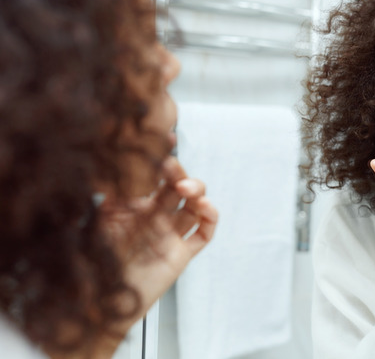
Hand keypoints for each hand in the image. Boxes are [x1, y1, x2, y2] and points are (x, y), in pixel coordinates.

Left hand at [104, 156, 217, 333]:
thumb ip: (109, 195)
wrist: (99, 303)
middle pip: (177, 188)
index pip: (154, 178)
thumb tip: (116, 166)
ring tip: (187, 189)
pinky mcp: (181, 253)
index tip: (166, 142)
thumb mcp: (96, 220)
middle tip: (171, 166)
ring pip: (194, 206)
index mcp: (135, 208)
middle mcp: (155, 218)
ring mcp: (170, 235)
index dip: (162, 161)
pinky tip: (204, 207)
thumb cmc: (93, 264)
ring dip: (196, 192)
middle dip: (178, 173)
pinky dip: (209, 218)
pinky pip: (203, 233)